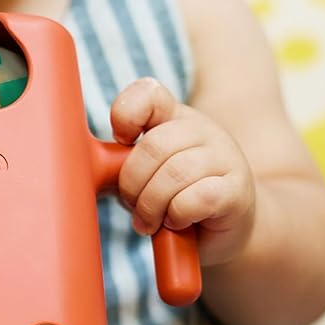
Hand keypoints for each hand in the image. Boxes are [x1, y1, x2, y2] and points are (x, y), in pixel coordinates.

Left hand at [110, 77, 254, 266]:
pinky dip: (177, 216)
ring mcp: (225, 157)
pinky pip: (197, 198)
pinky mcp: (237, 191)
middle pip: (153, 146)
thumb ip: (121, 162)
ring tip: (150, 221)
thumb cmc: (175, 199)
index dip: (125, 115)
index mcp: (176, 117)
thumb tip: (87, 169)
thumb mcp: (146, 173)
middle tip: (134, 206)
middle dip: (133, 184)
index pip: (148, 93)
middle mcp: (204, 130)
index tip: (121, 142)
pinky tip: (177, 222)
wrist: (225, 230)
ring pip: (174, 174)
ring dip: (152, 205)